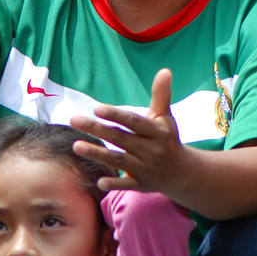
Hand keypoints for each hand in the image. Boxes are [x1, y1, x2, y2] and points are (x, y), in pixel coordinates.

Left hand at [71, 69, 191, 194]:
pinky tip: (99, 182)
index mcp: (157, 132)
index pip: (134, 122)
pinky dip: (114, 184)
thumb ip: (161, 95)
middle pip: (121, 139)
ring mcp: (146, 168)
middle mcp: (152, 150)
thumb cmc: (168, 140)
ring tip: (76, 145)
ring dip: (98, 154)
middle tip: (74, 119)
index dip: (116, 115)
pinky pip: (127, 185)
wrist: (182, 172)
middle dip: (97, 129)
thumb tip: (165, 70)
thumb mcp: (166, 118)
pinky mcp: (141, 185)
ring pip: (119, 161)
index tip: (97, 108)